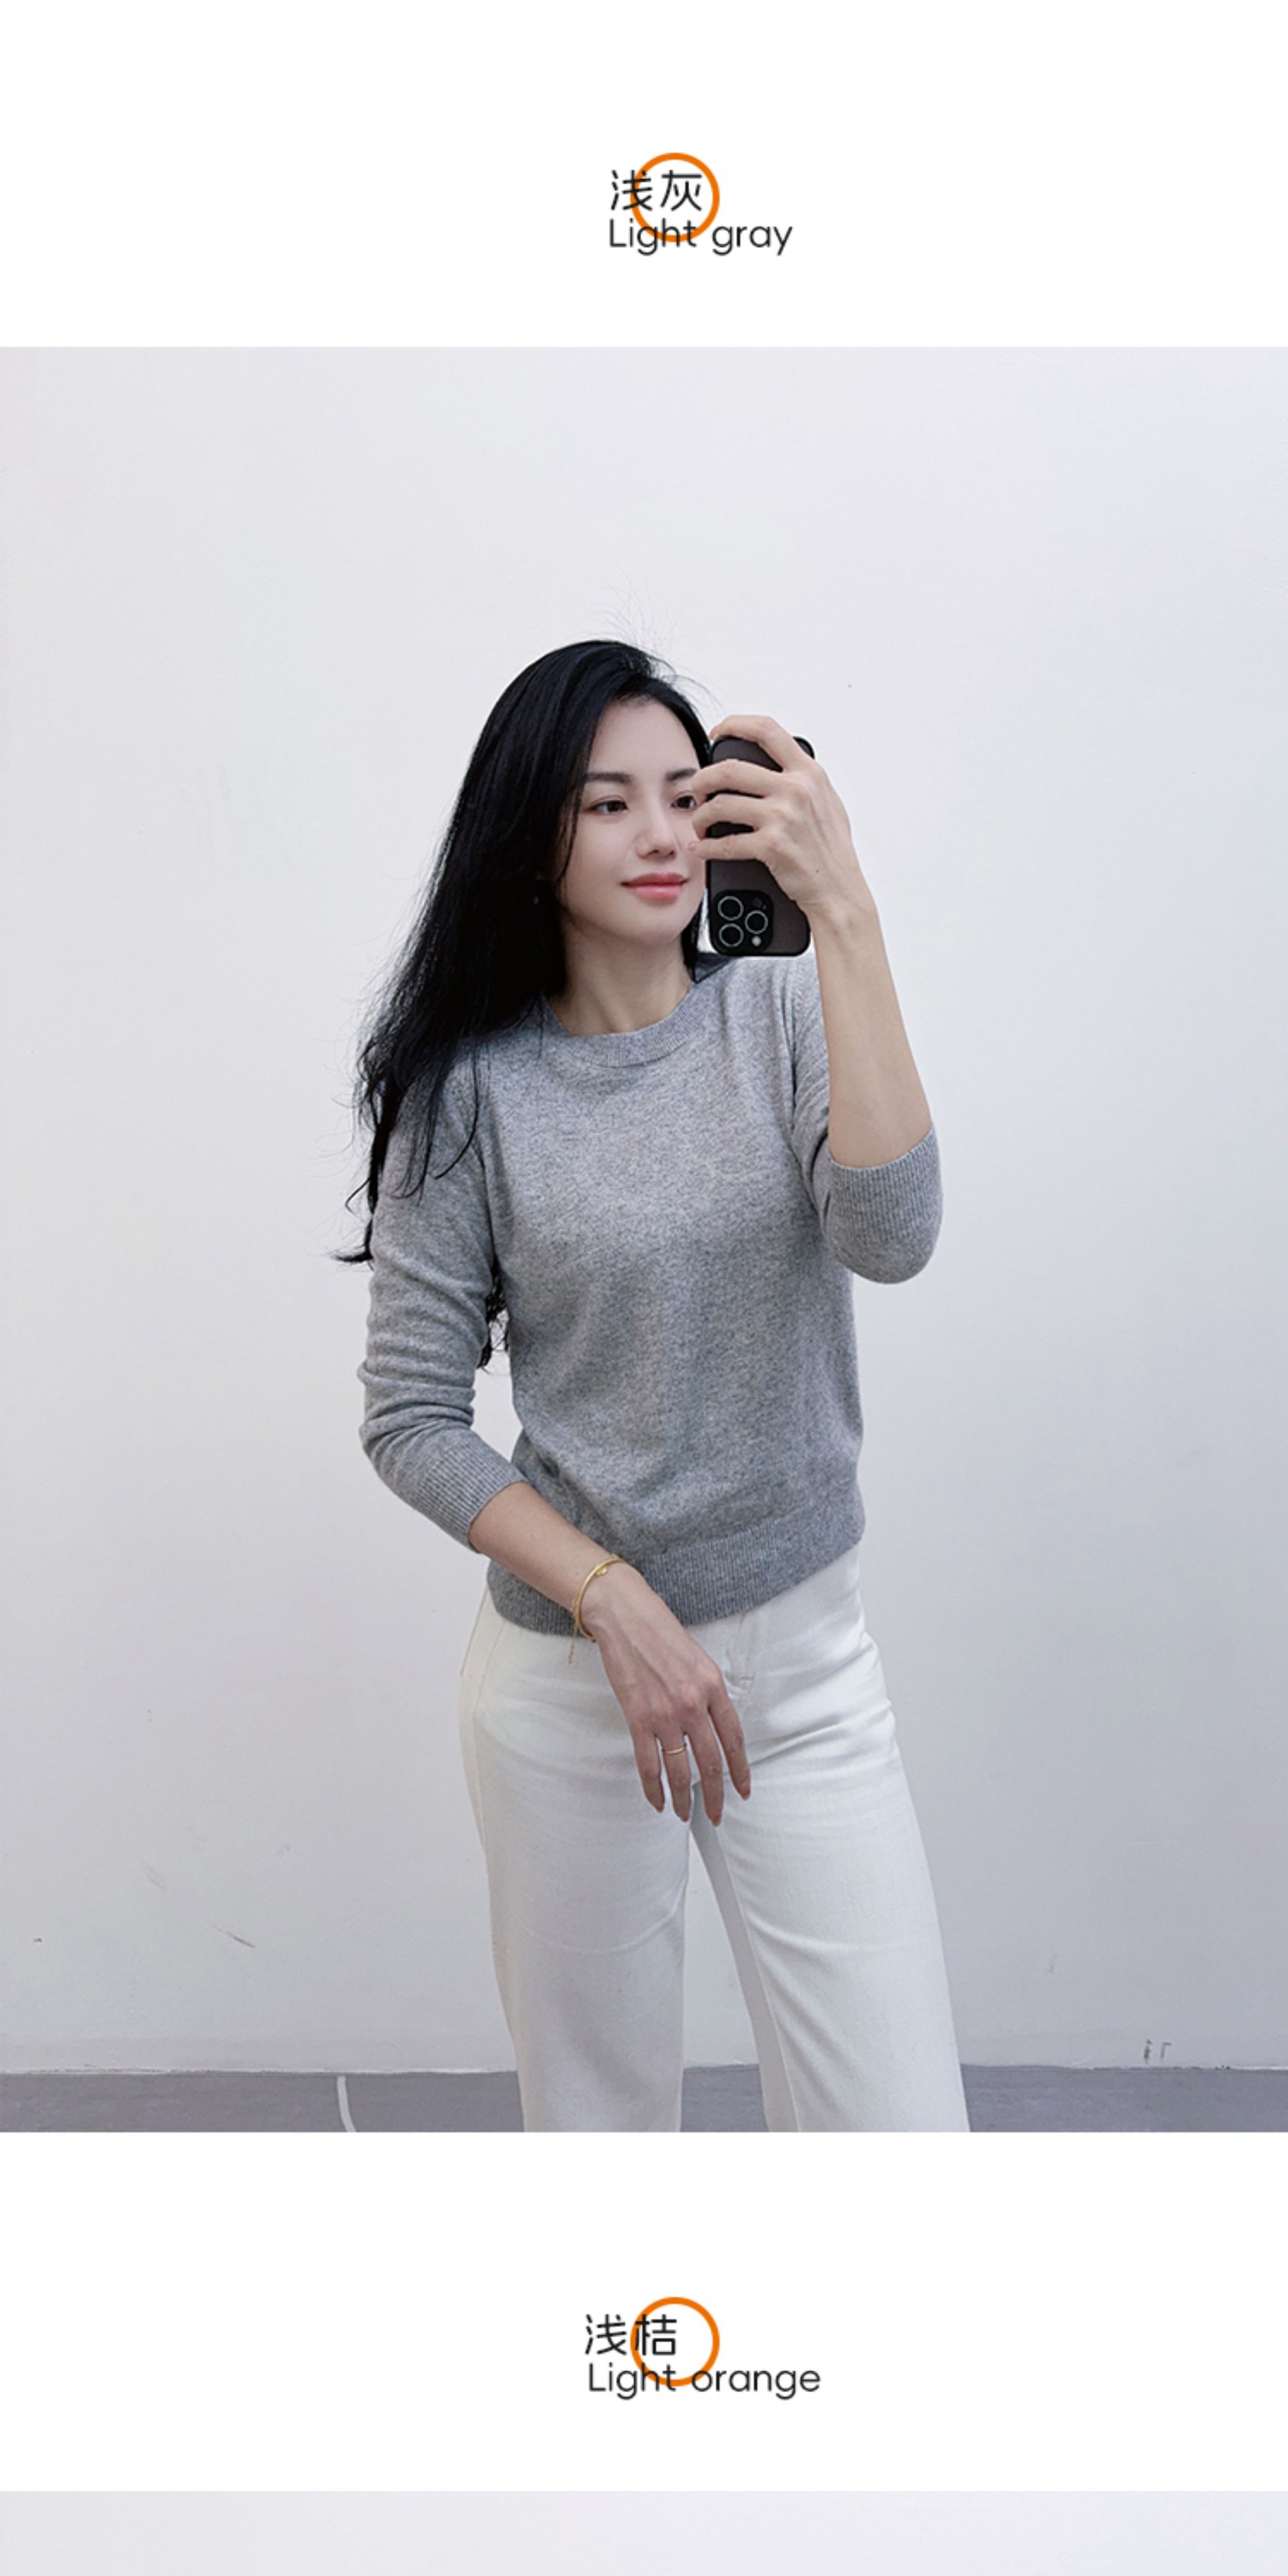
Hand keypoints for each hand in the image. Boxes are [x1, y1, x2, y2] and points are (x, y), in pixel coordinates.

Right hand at [581, 1564, 751, 1823]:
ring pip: (680, 1771)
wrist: (624, 1616)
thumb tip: (713, 1727)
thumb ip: (708, 1694)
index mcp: (714, 1687)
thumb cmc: (659, 1633)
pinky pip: (649, 1765)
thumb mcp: (699, 1660)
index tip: (744, 1789)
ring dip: (684, 1799)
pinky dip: (654, 1789)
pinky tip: (657, 1801)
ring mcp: (665, 1714)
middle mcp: (693, 1704)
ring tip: (686, 1814)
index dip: (741, 1770)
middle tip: (716, 1814)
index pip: (734, 1739)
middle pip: (711, 1762)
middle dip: (716, 1795)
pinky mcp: (638, 1719)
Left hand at [689, 712, 876, 929]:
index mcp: (809, 772)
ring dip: (700, 816)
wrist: (839, 889)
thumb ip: (803, 779)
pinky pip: (724, 842)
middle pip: (730, 768)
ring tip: (700, 824)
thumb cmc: (832, 849)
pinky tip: (702, 848)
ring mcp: (783, 817)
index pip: (767, 729)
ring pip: (720, 804)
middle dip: (703, 779)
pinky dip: (706, 847)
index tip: (718, 733)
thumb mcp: (827, 800)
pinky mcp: (771, 846)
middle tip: (698, 791)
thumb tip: (776, 763)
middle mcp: (796, 789)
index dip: (735, 724)